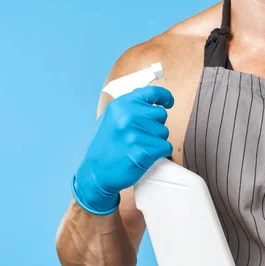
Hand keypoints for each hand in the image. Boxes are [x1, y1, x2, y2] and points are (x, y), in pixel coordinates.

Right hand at [72, 86, 174, 214]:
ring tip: (139, 148)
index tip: (169, 102)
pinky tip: (145, 156)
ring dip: (157, 141)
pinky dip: (160, 153)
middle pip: (161, 114)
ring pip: (164, 132)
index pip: (151, 92)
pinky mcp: (142, 151)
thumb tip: (152, 100)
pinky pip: (165, 147)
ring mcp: (134, 134)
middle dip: (156, 126)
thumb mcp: (111, 119)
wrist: (96, 173)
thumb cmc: (106, 146)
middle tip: (141, 137)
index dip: (164, 96)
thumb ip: (129, 108)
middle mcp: (127, 116)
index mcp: (120, 105)